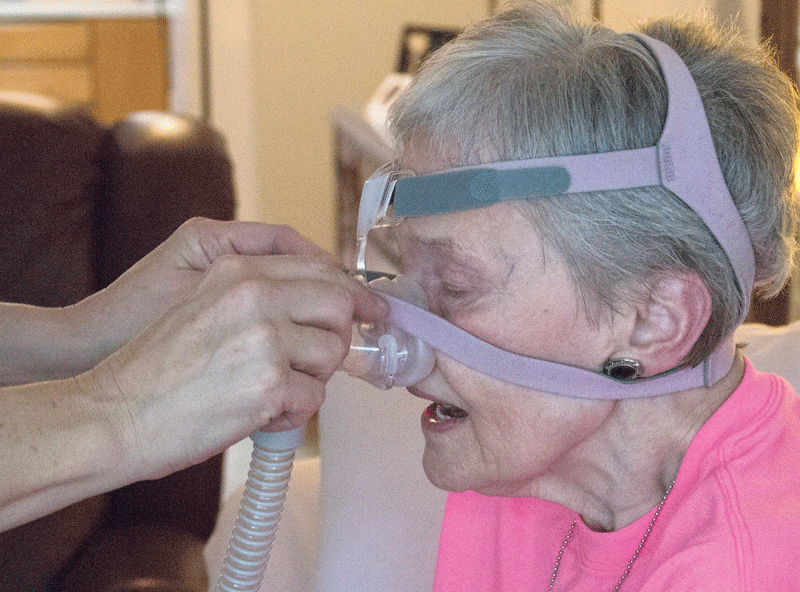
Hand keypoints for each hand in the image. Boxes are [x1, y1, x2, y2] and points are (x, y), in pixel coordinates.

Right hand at [83, 224, 386, 479]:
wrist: (114, 413)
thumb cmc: (155, 370)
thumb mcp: (202, 305)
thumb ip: (258, 297)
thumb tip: (318, 306)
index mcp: (238, 272)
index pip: (319, 270)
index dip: (353, 293)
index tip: (372, 309)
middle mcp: (256, 296)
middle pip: (339, 304)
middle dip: (339, 335)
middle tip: (321, 359)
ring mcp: (265, 339)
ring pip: (331, 354)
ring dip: (312, 378)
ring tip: (274, 391)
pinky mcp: (270, 384)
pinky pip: (314, 398)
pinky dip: (293, 412)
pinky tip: (260, 414)